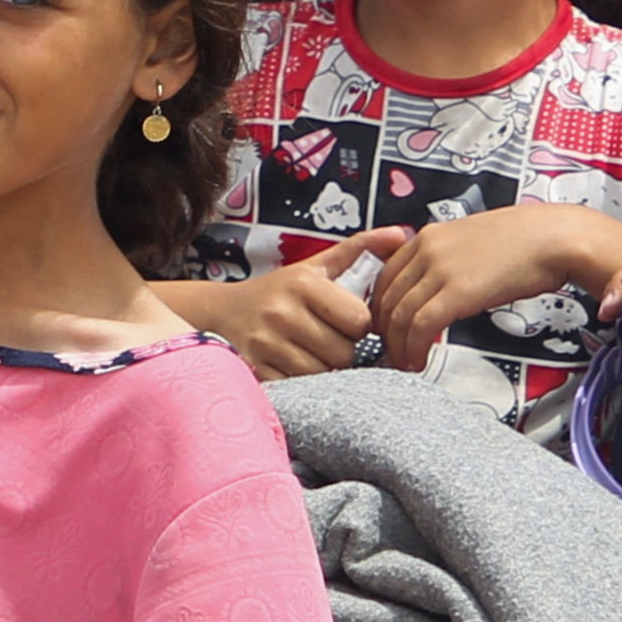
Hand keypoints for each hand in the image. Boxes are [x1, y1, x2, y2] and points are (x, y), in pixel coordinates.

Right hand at [193, 231, 405, 376]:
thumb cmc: (278, 291)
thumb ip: (359, 249)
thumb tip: (401, 234)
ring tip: (309, 351)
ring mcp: (267, 344)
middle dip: (342, 349)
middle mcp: (283, 312)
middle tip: (326, 338)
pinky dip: (303, 381)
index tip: (343, 321)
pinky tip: (292, 363)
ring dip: (324, 368)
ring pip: (325, 373)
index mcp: (303, 283)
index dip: (357, 325)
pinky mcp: (256, 370)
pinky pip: (301, 387)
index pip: (360, 321)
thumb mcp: (315, 266)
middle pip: (345, 353)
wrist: (220, 313)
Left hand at [367, 202, 621, 366]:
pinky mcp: (457, 292)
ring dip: (396, 346)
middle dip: (383, 331)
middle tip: (390, 353)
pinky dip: (413, 348)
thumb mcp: (474, 242)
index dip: (379, 307)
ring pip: (398, 315)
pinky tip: (419, 361)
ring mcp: (440, 269)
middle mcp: (428, 249)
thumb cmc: (527, 241)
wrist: (555, 238)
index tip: (385, 328)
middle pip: (385, 297)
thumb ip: (450, 260)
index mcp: (430, 236)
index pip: (385, 275)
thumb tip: (441, 285)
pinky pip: (420, 326)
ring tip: (404, 364)